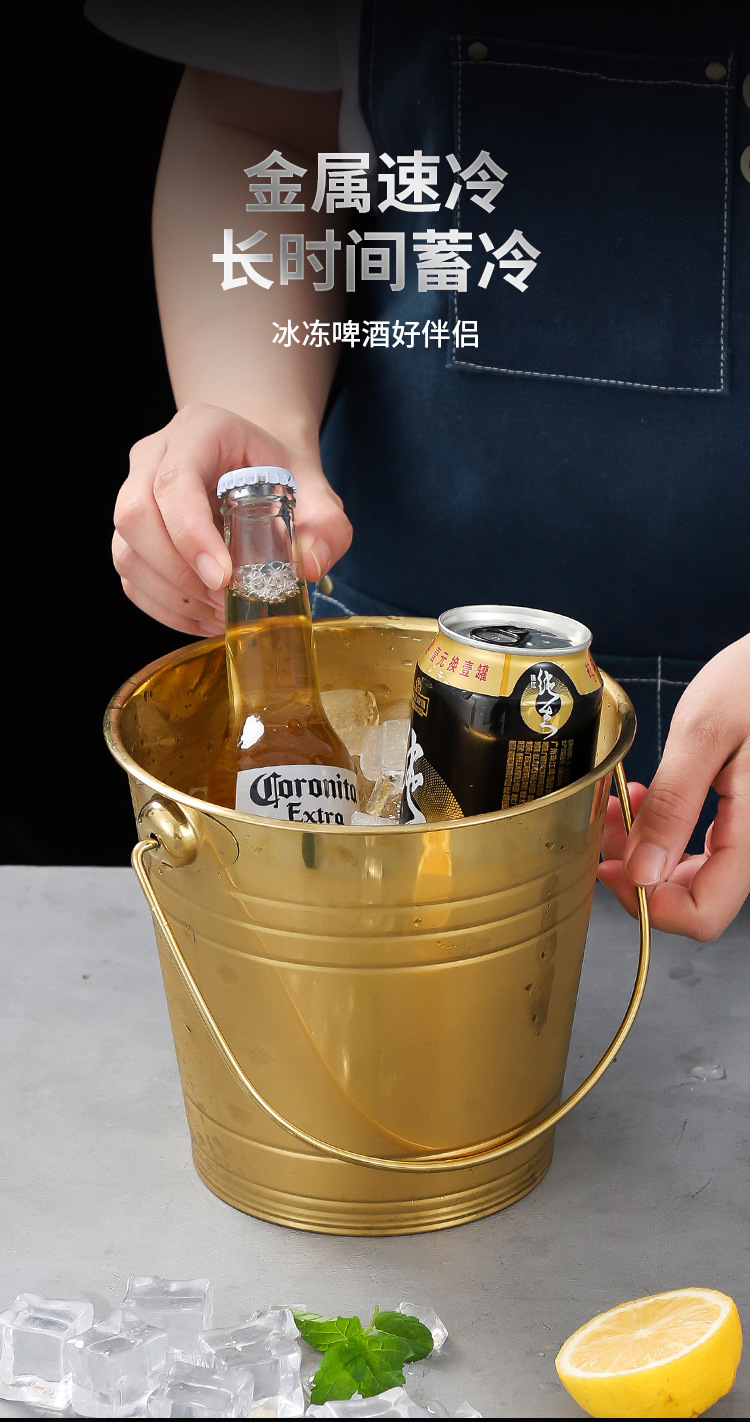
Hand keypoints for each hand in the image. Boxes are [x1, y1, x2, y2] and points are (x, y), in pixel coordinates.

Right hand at [112, 403, 352, 636]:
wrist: (259, 472)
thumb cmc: (283, 477)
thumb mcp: (317, 492)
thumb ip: (326, 526)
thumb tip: (309, 567)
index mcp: (198, 430)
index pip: (174, 481)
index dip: (190, 534)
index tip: (222, 577)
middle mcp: (154, 456)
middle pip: (135, 516)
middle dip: (178, 572)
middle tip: (226, 600)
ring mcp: (134, 493)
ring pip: (126, 552)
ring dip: (172, 595)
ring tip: (221, 612)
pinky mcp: (132, 533)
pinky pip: (132, 578)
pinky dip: (166, 608)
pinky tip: (206, 615)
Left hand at [597, 635, 749, 940]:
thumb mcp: (703, 734)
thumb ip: (674, 805)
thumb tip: (642, 871)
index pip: (704, 912)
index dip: (649, 902)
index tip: (610, 867)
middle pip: (696, 896)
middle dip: (640, 869)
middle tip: (607, 825)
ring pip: (695, 871)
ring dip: (648, 847)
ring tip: (620, 805)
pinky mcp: (746, 815)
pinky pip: (704, 844)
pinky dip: (668, 830)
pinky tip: (649, 797)